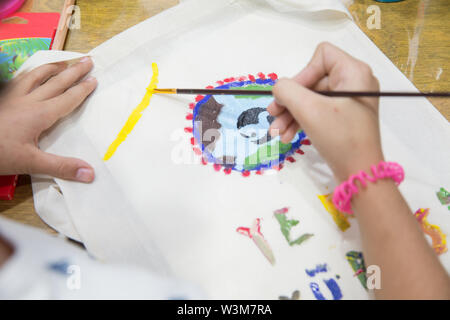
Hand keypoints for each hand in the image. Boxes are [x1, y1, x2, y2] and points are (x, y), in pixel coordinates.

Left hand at [0, 57, 96, 181]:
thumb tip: (91, 173)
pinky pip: (18, 79)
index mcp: (39, 115)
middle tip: (88, 60)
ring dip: (52, 68)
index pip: (67, 99)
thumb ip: (61, 167)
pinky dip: (29, 73)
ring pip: (36, 76)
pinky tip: (29, 74)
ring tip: (64, 62)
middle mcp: (27, 101)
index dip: (82, 90)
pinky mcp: (0, 98)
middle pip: (56, 82)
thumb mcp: (30, 164)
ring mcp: (11, 97)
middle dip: (74, 71)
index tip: (94, 79)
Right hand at [268, 42, 383, 181]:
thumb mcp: (309, 110)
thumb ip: (287, 91)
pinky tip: (288, 136)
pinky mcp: (343, 118)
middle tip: (272, 116)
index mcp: (354, 72)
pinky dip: (301, 121)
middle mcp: (354, 82)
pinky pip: (317, 111)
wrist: (360, 174)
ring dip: (291, 114)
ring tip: (277, 132)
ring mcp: (349, 101)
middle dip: (290, 100)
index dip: (302, 74)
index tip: (291, 96)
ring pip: (311, 98)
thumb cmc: (339, 137)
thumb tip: (278, 88)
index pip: (321, 56)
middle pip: (312, 80)